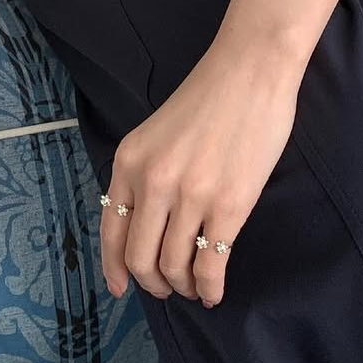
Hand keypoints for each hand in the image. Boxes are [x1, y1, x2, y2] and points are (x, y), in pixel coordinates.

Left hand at [101, 36, 302, 307]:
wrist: (251, 70)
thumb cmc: (210, 96)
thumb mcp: (156, 134)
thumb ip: (146, 173)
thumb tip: (146, 223)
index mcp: (129, 162)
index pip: (112, 231)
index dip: (114, 268)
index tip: (119, 289)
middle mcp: (152, 183)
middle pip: (141, 258)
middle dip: (154, 284)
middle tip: (168, 289)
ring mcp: (190, 196)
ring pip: (174, 267)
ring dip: (184, 287)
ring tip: (195, 287)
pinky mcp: (228, 206)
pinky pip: (210, 265)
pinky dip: (210, 288)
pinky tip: (215, 292)